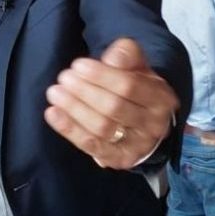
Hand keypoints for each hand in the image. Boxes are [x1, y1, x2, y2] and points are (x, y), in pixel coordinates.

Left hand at [44, 38, 178, 168]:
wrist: (142, 122)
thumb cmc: (135, 88)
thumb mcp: (136, 66)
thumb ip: (126, 55)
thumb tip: (113, 58)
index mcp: (161, 98)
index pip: (129, 86)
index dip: (101, 76)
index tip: (77, 65)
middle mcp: (154, 125)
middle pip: (114, 107)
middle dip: (84, 92)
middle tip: (63, 78)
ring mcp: (138, 146)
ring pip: (102, 128)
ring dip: (74, 109)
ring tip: (55, 93)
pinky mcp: (120, 159)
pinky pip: (92, 145)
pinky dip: (70, 130)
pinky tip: (53, 114)